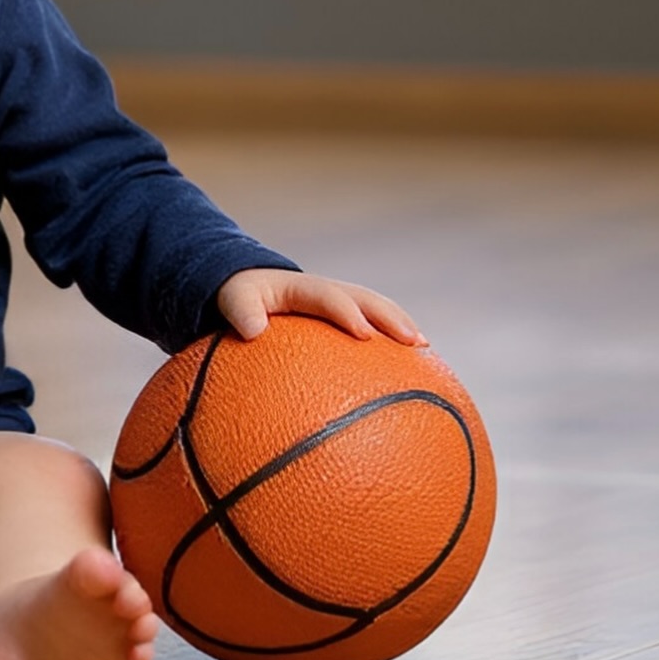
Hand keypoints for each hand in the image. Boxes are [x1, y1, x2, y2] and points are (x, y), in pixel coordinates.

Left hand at [217, 268, 427, 346]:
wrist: (249, 287)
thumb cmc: (241, 299)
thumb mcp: (233, 299)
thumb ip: (240, 310)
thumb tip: (251, 332)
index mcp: (300, 286)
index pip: (327, 295)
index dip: (346, 311)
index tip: (363, 334)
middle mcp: (327, 291)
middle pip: (365, 299)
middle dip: (390, 318)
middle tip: (413, 341)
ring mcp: (340, 303)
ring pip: (376, 311)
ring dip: (400, 327)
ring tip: (425, 351)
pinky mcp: (345, 320)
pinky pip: (371, 330)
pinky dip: (391, 345)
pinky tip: (411, 373)